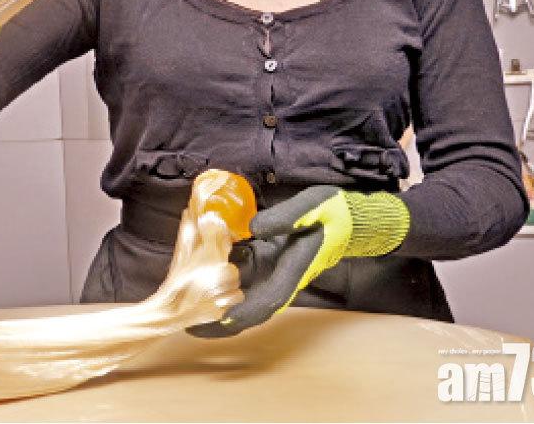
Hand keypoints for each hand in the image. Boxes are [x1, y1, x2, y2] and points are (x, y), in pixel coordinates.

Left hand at [188, 186, 408, 336]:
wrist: (349, 219)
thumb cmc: (334, 213)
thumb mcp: (313, 206)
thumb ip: (285, 216)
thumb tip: (253, 226)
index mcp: (294, 271)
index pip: (267, 301)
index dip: (243, 314)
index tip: (218, 322)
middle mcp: (281, 277)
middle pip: (249, 307)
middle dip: (220, 320)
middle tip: (188, 326)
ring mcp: (273, 271)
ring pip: (241, 292)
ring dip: (215, 299)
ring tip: (183, 302)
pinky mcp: (267, 260)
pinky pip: (241, 272)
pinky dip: (219, 273)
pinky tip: (196, 265)